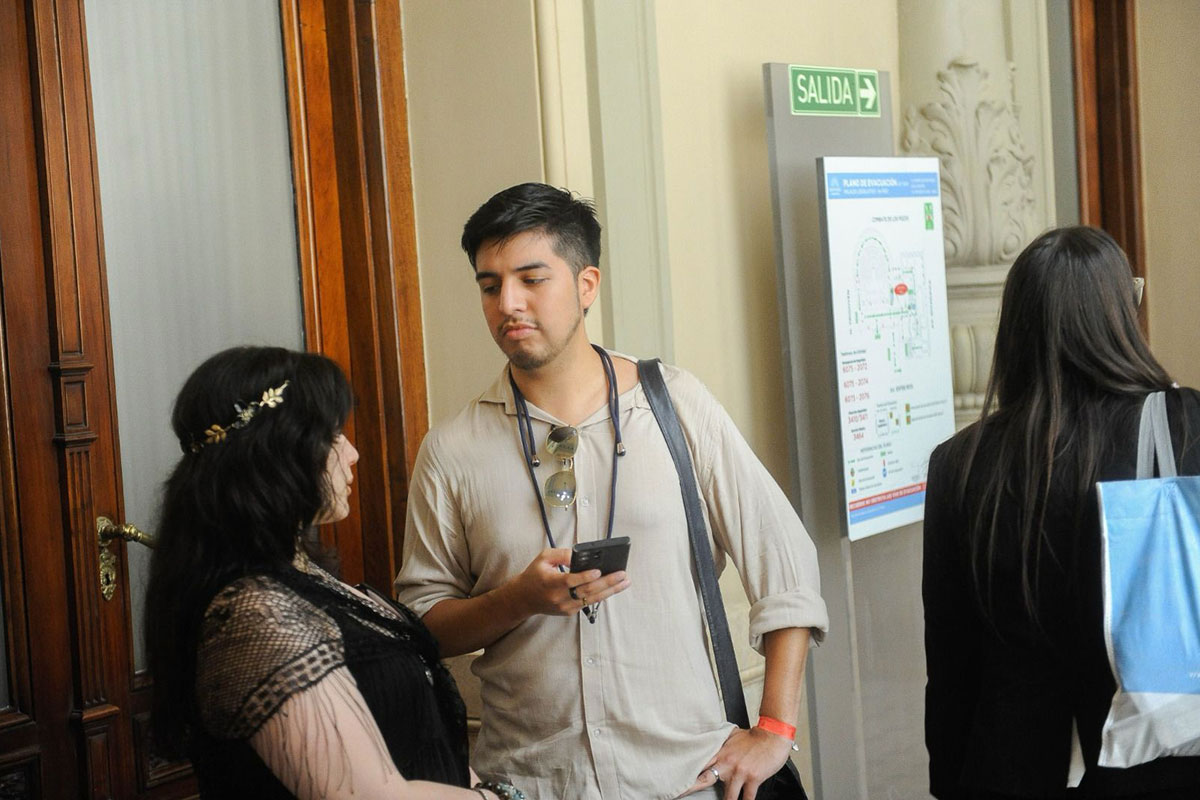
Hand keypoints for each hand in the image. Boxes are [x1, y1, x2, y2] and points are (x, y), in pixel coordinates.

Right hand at [508, 548, 629, 616]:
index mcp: (551, 582)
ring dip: (610, 591)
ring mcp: (565, 607)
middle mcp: (558, 597)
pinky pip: (588, 603)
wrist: (524, 599)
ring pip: (591, 599)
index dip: (585, 577)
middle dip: (607, 582)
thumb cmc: (534, 575)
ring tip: (624, 582)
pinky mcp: (569, 611)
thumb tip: (579, 555)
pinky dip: (601, 595)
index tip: (599, 571)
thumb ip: (561, 554)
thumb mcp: (543, 558)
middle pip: (586, 591)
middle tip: (622, 574)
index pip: (570, 581)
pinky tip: (613, 588)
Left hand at [682, 727, 792, 799]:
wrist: (773, 736)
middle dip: (692, 789)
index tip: (677, 781)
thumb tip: (711, 744)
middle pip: (705, 780)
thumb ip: (720, 744)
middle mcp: (727, 763)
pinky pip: (747, 798)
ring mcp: (740, 772)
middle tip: (680, 795)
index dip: (687, 774)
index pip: (699, 764)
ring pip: (729, 796)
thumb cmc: (754, 737)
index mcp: (720, 753)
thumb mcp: (732, 736)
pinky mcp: (753, 779)